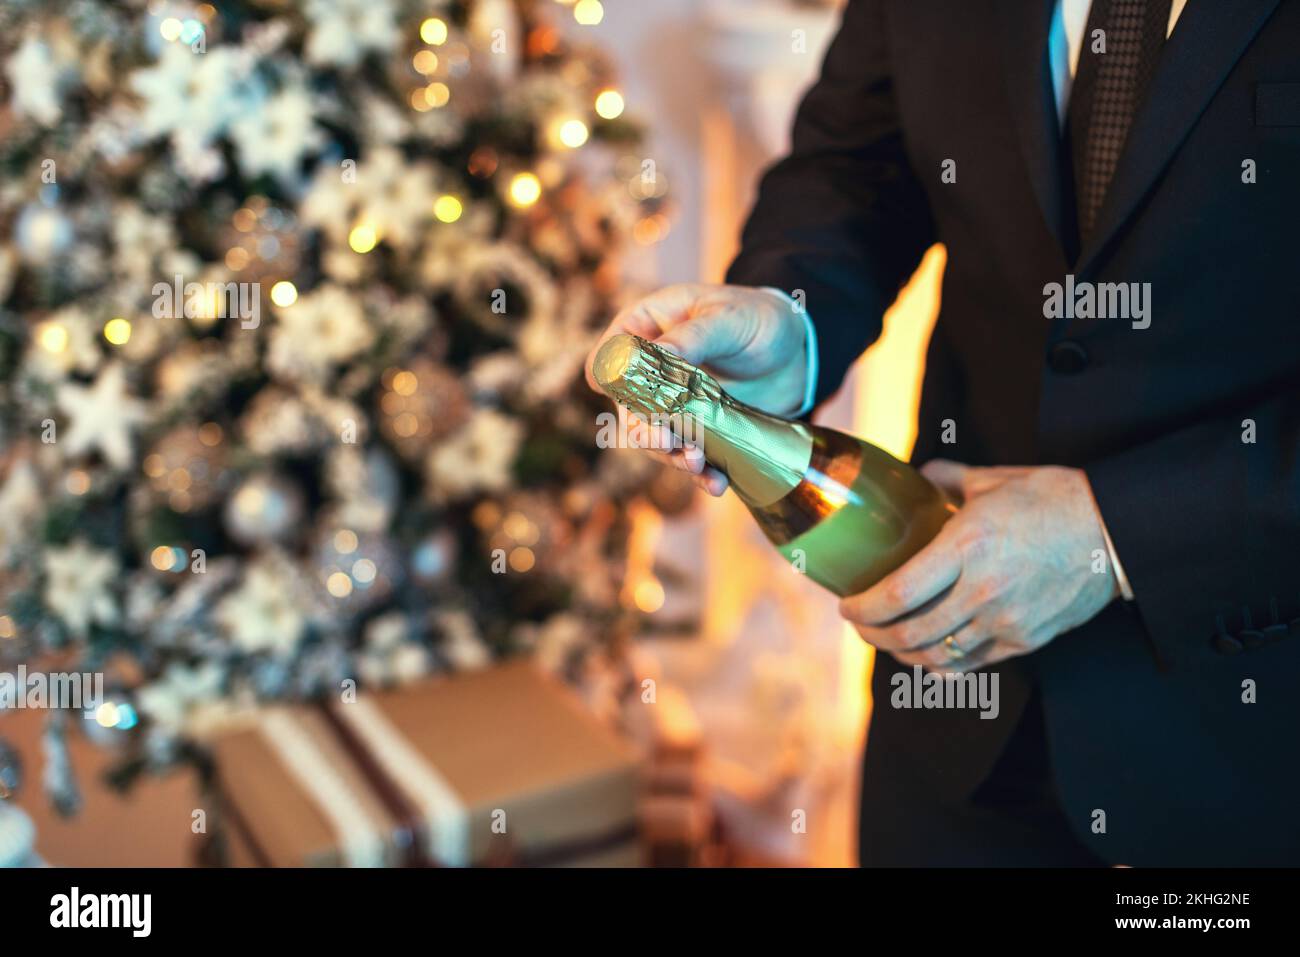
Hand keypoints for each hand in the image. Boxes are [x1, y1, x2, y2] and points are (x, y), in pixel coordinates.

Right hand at [585, 283, 807, 495]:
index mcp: (646, 329)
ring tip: (698, 462)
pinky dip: (699, 473)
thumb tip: (652, 358)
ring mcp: (672, 403)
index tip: (629, 399)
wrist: (799, 352)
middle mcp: (650, 371)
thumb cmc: (759, 318)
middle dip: (644, 430)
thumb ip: (691, 337)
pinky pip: (687, 455)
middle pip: (627, 408)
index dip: (611, 381)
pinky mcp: (698, 429)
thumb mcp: (728, 320)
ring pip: (654, 439)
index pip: (607, 357)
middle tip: (667, 441)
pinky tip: (715, 483)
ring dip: (671, 456)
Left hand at [839, 461, 1119, 672]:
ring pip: (937, 656)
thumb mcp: (992, 479)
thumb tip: (913, 476)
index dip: (862, 609)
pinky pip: (971, 664)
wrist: (1116, 530)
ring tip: (889, 640)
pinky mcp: (1025, 639)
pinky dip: (941, 664)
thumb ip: (944, 478)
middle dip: (874, 636)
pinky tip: (927, 655)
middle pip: (910, 634)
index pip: (897, 594)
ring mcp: (1005, 620)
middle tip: (861, 626)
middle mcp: (982, 590)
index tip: (846, 607)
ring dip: (903, 653)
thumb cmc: (1053, 498)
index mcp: (967, 546)